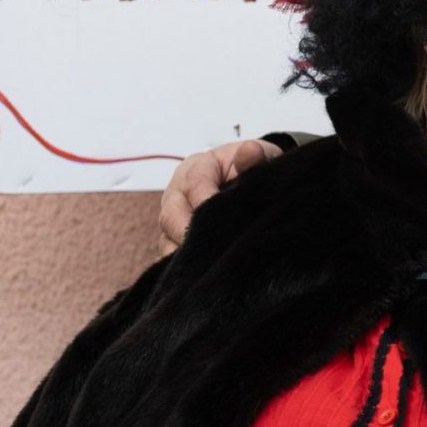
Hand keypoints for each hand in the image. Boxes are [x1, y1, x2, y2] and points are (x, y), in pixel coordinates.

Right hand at [158, 139, 281, 255]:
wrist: (249, 179)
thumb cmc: (252, 167)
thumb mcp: (259, 156)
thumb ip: (253, 156)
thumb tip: (249, 152)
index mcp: (195, 168)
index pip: (194, 184)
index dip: (207, 201)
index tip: (225, 218)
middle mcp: (177, 193)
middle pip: (170, 216)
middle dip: (189, 233)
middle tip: (214, 249)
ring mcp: (173, 218)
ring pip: (166, 239)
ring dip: (185, 253)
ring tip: (210, 264)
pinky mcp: (173, 239)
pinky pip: (169, 255)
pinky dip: (183, 266)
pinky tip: (201, 274)